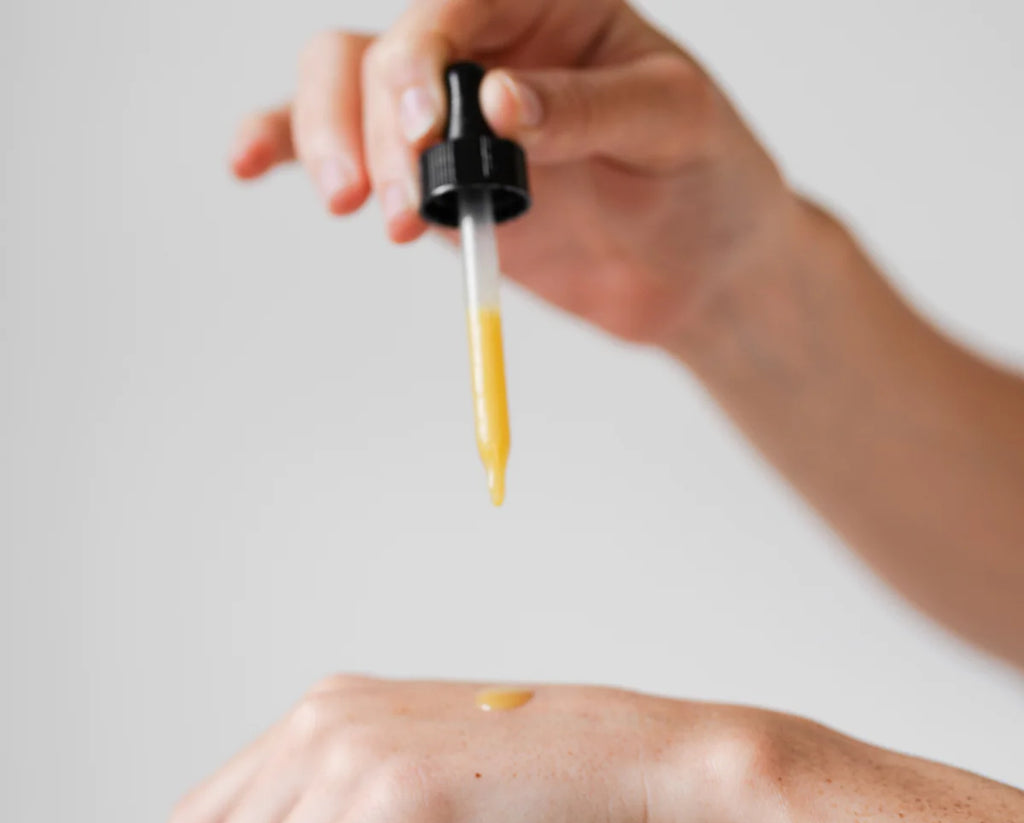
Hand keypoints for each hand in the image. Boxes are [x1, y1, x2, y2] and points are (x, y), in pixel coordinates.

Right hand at [230, 0, 794, 349]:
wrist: (698, 268)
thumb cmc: (705, 181)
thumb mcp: (674, 127)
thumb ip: (586, 109)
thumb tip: (497, 103)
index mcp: (552, 5)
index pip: (456, 6)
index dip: (420, 62)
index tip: (423, 136)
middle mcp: (489, 47)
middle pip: (383, 50)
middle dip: (370, 122)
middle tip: (394, 203)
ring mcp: (452, 117)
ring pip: (347, 89)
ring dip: (329, 143)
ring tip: (355, 210)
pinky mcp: (435, 179)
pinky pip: (348, 149)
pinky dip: (291, 147)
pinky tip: (251, 161)